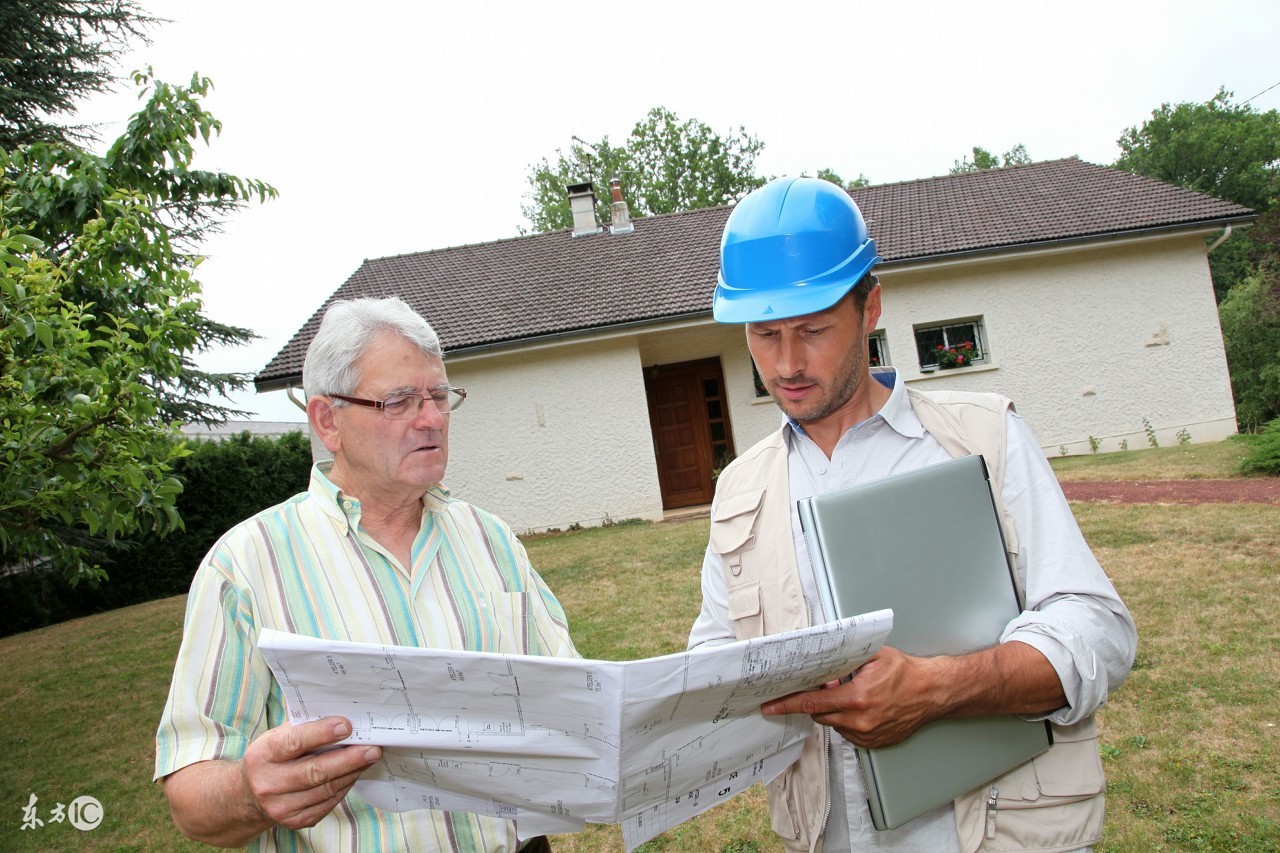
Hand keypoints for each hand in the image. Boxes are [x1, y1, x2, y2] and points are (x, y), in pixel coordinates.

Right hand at [239, 717, 382, 830]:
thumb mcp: (276, 738)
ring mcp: (281, 806)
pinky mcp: (295, 821)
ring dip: (352, 772)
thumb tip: (341, 721)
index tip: (346, 726)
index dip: (321, 733)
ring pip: (326, 789)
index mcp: (263, 755)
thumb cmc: (270, 759)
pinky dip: (343, 787)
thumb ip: (303, 729)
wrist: (248, 796)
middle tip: (372, 749)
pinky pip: (327, 803)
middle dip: (349, 759)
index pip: (294, 743)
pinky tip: (352, 774)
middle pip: (315, 772)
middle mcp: (269, 783)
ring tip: (368, 758)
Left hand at [761, 647, 943, 747]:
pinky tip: (862, 707)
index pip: (812, 703)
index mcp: (856, 698)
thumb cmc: (904, 672)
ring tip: (853, 695)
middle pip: (820, 715)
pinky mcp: (874, 742)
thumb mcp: (871, 657)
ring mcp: (867, 734)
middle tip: (829, 687)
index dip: (787, 705)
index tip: (770, 707)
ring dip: (834, 711)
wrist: (931, 692)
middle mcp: (860, 720)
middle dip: (817, 702)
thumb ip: (842, 664)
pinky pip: (848, 733)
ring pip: (834, 724)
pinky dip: (848, 720)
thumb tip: (819, 671)